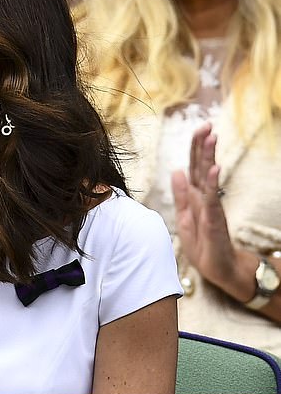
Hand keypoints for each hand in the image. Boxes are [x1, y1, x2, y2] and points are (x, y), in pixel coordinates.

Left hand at [171, 122, 241, 292]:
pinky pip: (212, 197)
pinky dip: (211, 182)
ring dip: (209, 157)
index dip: (195, 148)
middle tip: (207, 125)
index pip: (194, 166)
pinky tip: (214, 168)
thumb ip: (180, 194)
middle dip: (203, 146)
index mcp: (195, 195)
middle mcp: (204, 197)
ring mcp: (210, 206)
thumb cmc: (202, 242)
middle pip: (202, 167)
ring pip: (208, 177)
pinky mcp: (214, 219)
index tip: (200, 128)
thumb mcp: (183, 216)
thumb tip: (176, 170)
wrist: (217, 268)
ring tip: (212, 138)